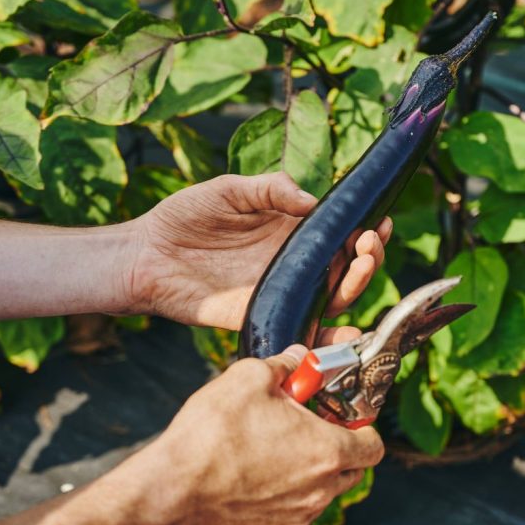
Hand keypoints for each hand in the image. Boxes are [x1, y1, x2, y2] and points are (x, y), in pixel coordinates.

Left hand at [125, 172, 391, 328]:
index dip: (365, 229)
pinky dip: (328, 336)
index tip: (380, 221)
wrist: (145, 254)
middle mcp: (292, 264)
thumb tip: (313, 201)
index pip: (340, 233)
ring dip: (357, 283)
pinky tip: (348, 329)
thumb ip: (271, 188)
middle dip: (369, 256)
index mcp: (290, 231)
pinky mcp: (263, 315)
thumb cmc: (184, 217)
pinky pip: (302, 328)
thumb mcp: (230, 190)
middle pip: (346, 268)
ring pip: (332, 296)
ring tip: (363, 261)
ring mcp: (280, 291)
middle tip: (370, 242)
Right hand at [128, 345, 383, 524]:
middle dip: (339, 448)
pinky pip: (290, 514)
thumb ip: (285, 364)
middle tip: (308, 427)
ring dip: (309, 472)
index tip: (343, 415)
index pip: (373, 445)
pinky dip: (282, 496)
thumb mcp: (249, 377)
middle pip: (352, 471)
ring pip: (320, 494)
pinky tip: (253, 476)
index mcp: (326, 452)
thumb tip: (299, 358)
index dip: (363, 426)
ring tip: (273, 449)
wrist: (170, 491)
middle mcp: (319, 491)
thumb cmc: (211, 434)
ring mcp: (295, 519)